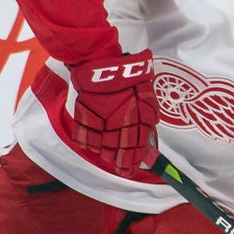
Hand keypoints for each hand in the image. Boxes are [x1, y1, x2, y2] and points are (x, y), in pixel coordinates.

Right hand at [67, 51, 158, 175]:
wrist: (104, 63)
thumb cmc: (129, 77)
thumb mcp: (148, 96)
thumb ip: (150, 117)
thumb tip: (149, 132)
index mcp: (137, 121)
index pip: (135, 150)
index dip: (132, 163)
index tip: (130, 170)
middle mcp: (118, 126)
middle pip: (117, 153)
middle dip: (119, 162)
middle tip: (121, 166)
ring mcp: (99, 123)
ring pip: (100, 149)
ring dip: (104, 152)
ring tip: (107, 152)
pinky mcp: (83, 117)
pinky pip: (84, 138)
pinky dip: (87, 143)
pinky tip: (92, 143)